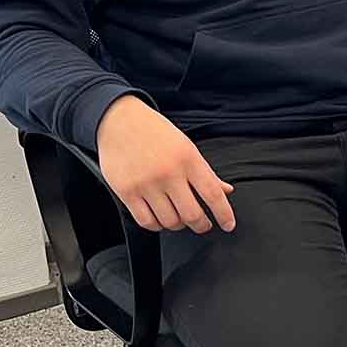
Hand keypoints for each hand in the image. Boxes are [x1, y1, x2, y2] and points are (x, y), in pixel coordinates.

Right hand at [95, 95, 236, 233]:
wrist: (119, 120)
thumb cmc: (155, 133)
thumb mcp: (186, 146)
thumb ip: (206, 172)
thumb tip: (226, 190)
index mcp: (188, 159)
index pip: (213, 194)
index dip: (224, 214)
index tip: (228, 224)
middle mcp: (169, 172)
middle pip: (192, 214)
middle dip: (201, 225)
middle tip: (203, 224)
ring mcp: (147, 183)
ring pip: (170, 221)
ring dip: (178, 225)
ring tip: (179, 218)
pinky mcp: (127, 192)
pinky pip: (146, 221)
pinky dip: (157, 225)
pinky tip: (160, 218)